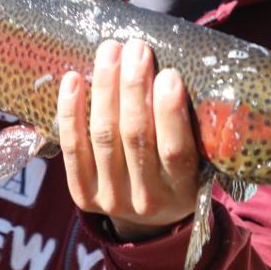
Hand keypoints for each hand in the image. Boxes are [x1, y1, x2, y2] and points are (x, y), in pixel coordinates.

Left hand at [57, 38, 200, 240]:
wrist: (150, 221)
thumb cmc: (178, 173)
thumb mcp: (200, 161)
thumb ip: (192, 126)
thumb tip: (178, 66)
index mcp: (183, 190)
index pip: (175, 150)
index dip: (170, 112)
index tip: (169, 73)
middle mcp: (146, 198)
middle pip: (134, 136)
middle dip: (133, 87)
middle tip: (136, 48)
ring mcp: (111, 198)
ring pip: (103, 136)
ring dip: (104, 88)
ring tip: (110, 51)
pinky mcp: (83, 194)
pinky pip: (72, 148)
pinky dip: (70, 111)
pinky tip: (73, 79)